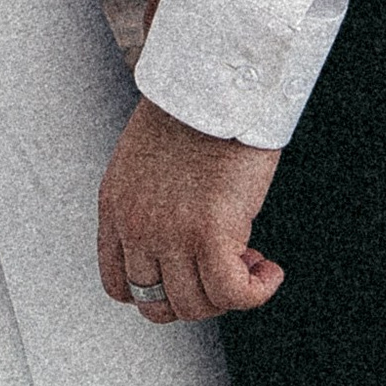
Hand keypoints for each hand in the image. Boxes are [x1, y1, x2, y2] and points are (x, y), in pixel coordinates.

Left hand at [97, 97, 283, 323]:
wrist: (214, 79)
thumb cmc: (193, 106)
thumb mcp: (149, 159)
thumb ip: (152, 202)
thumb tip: (184, 238)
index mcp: (115, 205)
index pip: (119, 284)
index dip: (159, 290)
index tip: (188, 274)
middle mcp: (136, 226)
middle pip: (157, 304)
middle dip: (196, 296)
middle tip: (225, 269)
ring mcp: (169, 234)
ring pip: (195, 305)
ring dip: (228, 293)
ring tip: (252, 261)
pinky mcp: (210, 234)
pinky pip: (233, 293)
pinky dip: (256, 291)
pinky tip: (270, 271)